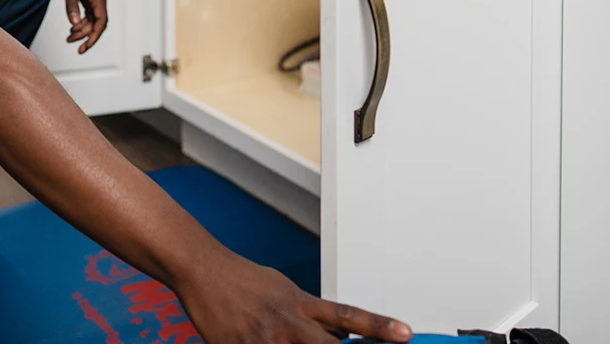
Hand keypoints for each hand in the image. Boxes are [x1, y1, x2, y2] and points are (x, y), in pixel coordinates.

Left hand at [53, 0, 107, 53]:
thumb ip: (71, 6)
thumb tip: (73, 24)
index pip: (101, 20)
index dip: (95, 35)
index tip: (85, 46)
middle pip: (97, 23)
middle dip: (86, 35)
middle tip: (72, 43)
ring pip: (92, 21)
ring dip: (82, 30)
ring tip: (68, 38)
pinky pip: (87, 16)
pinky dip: (80, 23)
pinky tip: (71, 29)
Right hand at [178, 256, 411, 343]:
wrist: (203, 272)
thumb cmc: (243, 280)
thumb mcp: (284, 289)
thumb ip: (311, 313)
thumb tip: (339, 331)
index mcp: (301, 304)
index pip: (349, 316)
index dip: (379, 326)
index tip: (406, 334)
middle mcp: (288, 324)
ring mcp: (265, 341)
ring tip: (288, 339)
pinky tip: (261, 342)